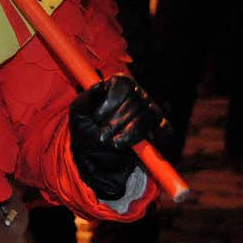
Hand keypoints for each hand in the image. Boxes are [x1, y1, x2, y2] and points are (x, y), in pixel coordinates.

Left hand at [69, 75, 175, 200]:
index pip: (123, 83)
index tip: (97, 117)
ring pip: (148, 114)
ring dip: (128, 132)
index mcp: (118, 86)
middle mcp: (138, 95)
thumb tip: (99, 85)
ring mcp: (151, 112)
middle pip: (135, 100)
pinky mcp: (162, 130)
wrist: (98, 159)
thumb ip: (86, 98)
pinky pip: (164, 129)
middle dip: (115, 121)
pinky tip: (129, 145)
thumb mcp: (78, 114)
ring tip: (112, 142)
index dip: (110, 100)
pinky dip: (145, 139)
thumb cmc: (86, 130)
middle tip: (101, 135)